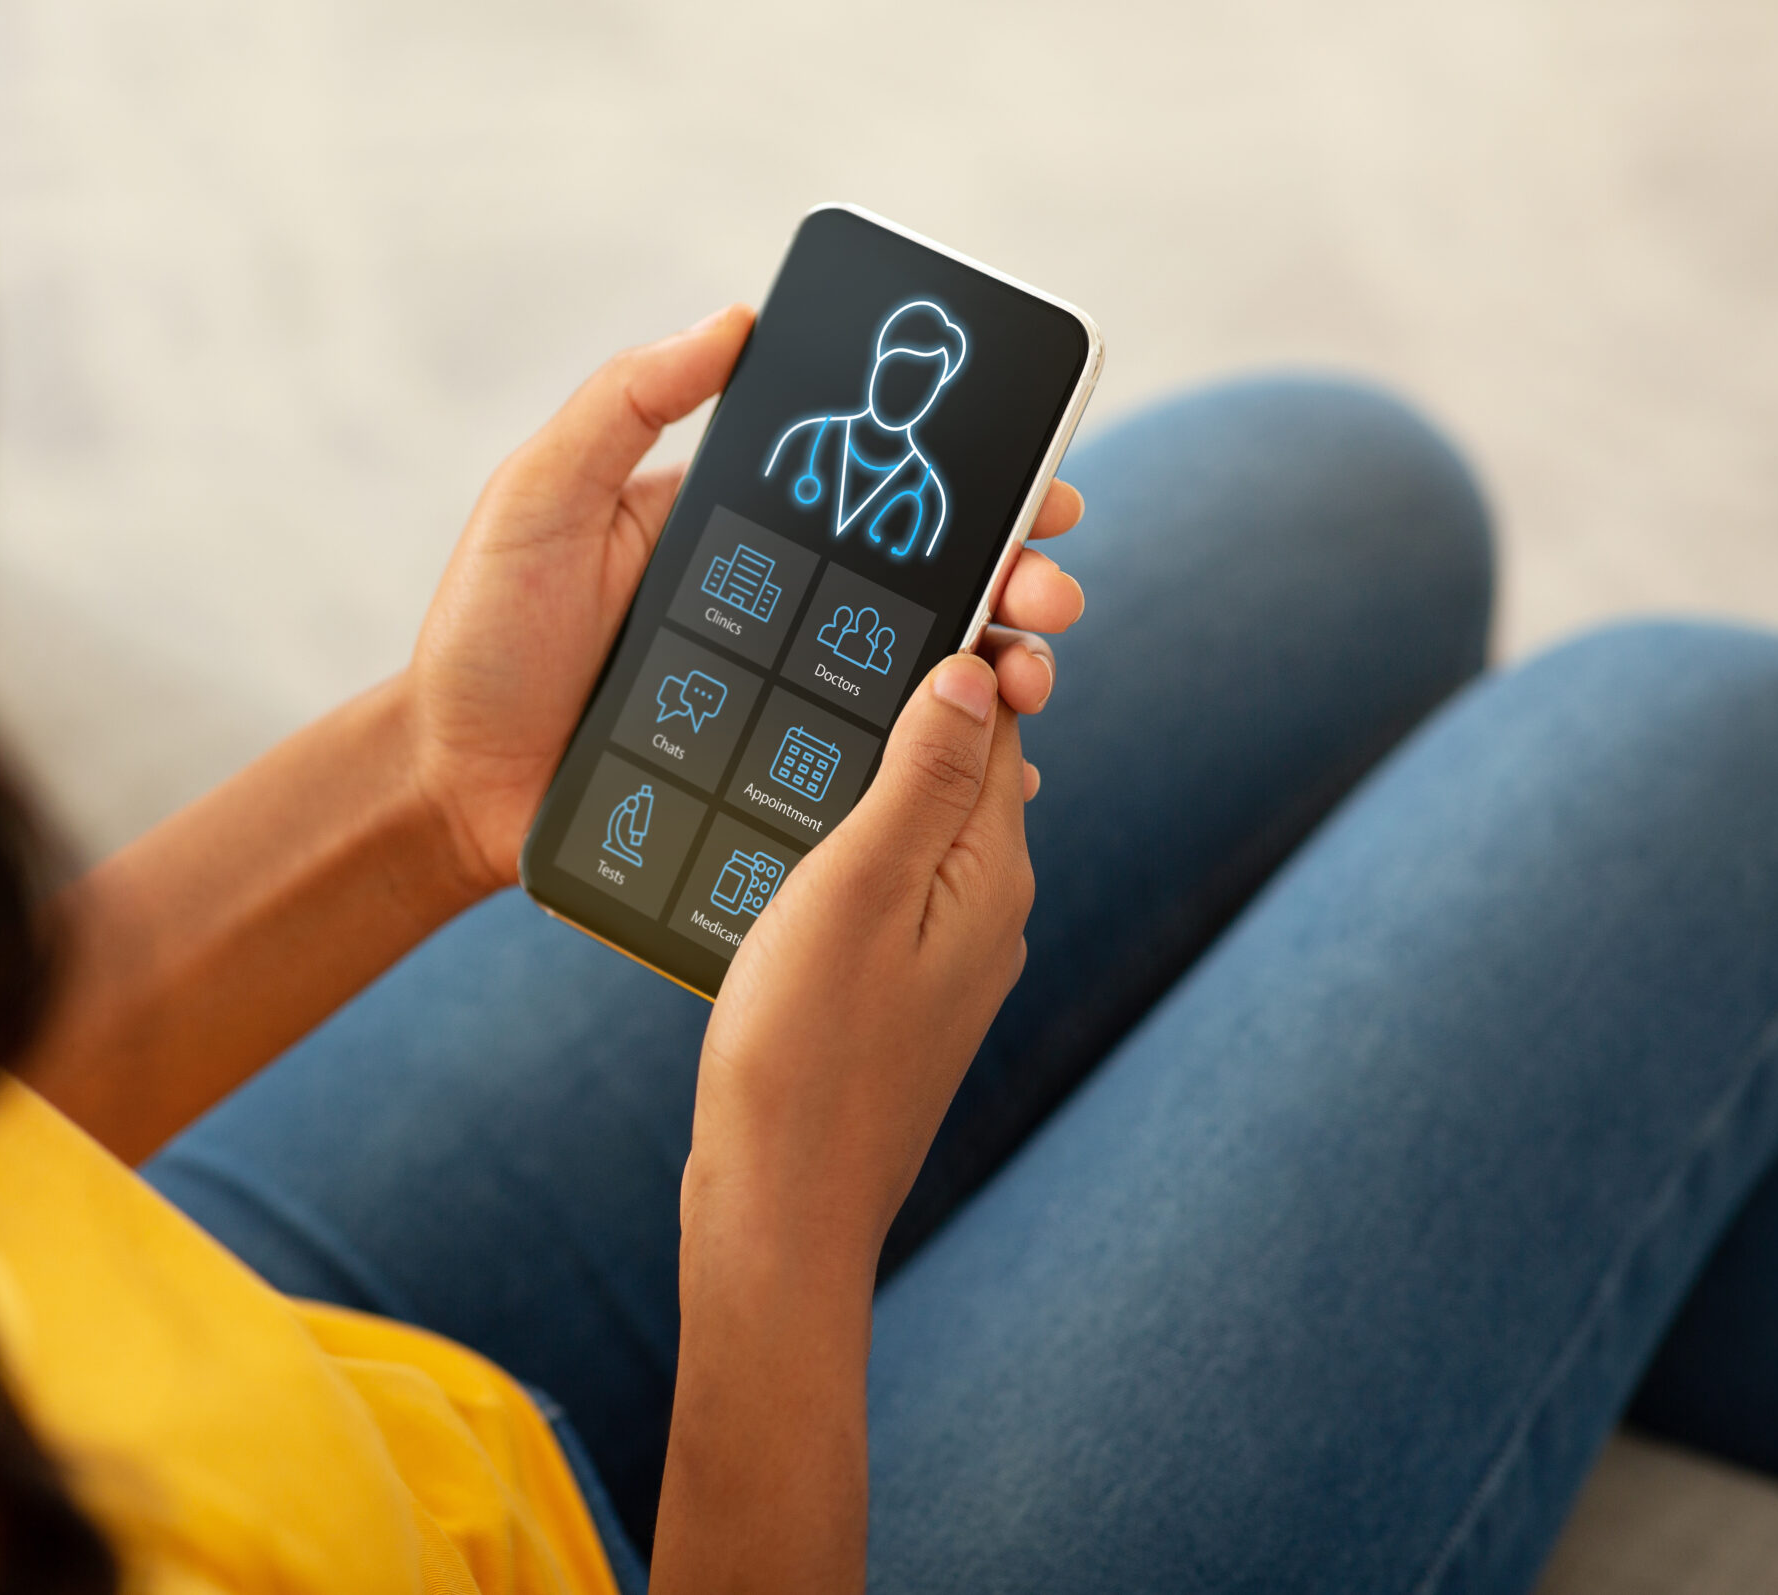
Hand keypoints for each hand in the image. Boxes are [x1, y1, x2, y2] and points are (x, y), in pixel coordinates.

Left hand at [407, 311, 1086, 894]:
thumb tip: (735, 318)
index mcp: (743, 529)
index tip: (1040, 483)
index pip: (876, 492)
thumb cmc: (483, 636)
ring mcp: (787, 699)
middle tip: (1049, 588)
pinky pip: (880, 770)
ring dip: (1000, 665)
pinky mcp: (779, 783)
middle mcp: (784, 609)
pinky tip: (999, 764)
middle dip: (1015, 576)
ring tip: (1028, 674)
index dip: (968, 485)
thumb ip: (622, 404)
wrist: (449, 785)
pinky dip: (949, 763)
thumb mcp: (538, 500)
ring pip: (922, 676)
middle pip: (928, 583)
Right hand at [686, 652, 1035, 1276]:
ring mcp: (948, 952)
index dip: (962, 638)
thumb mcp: (854, 890)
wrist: (780, 1205)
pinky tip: (795, 824)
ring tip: (813, 703)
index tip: (918, 571)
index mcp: (991, 868)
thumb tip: (976, 670)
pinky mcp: (900, 988)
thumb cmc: (804, 1051)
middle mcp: (989, 905)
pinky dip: (856, 830)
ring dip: (882, 760)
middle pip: (966, 761)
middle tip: (849, 621)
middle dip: (923, 692)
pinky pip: (891, 876)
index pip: (996, 715)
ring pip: (923, 818)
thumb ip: (917, 778)